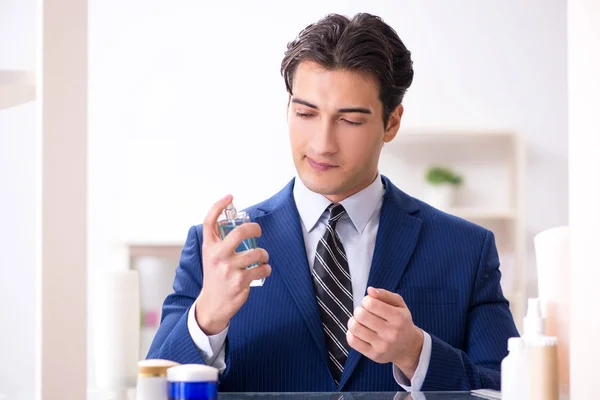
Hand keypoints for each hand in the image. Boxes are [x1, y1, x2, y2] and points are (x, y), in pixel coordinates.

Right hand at [195, 195, 270, 334]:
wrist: (212, 304)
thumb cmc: (215, 276)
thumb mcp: (210, 256)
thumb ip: (219, 240)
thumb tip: (232, 221)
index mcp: (209, 247)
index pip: (209, 221)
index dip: (218, 206)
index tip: (230, 197)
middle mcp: (216, 256)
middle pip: (240, 232)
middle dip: (255, 228)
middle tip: (258, 231)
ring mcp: (228, 269)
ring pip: (257, 252)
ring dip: (264, 255)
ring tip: (262, 258)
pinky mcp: (239, 281)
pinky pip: (261, 269)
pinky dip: (266, 269)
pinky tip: (263, 270)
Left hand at [346, 287, 423, 379]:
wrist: (408, 347)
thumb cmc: (401, 322)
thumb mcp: (399, 304)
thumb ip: (384, 294)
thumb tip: (369, 290)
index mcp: (398, 317)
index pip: (371, 304)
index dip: (366, 300)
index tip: (369, 303)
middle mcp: (391, 333)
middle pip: (361, 315)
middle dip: (359, 310)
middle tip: (364, 312)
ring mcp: (382, 346)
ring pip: (354, 328)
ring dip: (353, 321)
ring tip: (360, 321)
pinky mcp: (374, 355)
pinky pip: (352, 341)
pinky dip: (351, 333)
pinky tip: (358, 331)